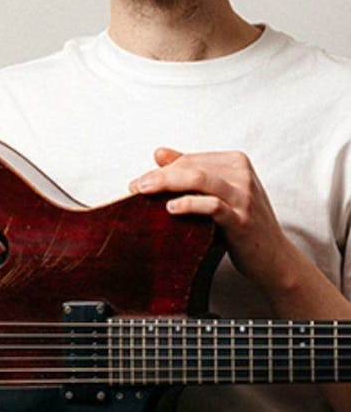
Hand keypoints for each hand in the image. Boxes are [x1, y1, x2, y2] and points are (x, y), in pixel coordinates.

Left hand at [129, 147, 294, 295]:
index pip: (190, 159)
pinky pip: (212, 206)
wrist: (274, 258)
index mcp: (236, 162)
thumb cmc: (244, 224)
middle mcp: (242, 174)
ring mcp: (244, 196)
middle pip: (191, 167)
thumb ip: (193, 172)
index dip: (162, 169)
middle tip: (136, 186)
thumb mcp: (220, 193)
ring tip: (145, 193)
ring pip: (199, 180)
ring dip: (167, 184)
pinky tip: (171, 209)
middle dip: (159, 175)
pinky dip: (189, 204)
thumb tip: (160, 153)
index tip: (141, 181)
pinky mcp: (242, 219)